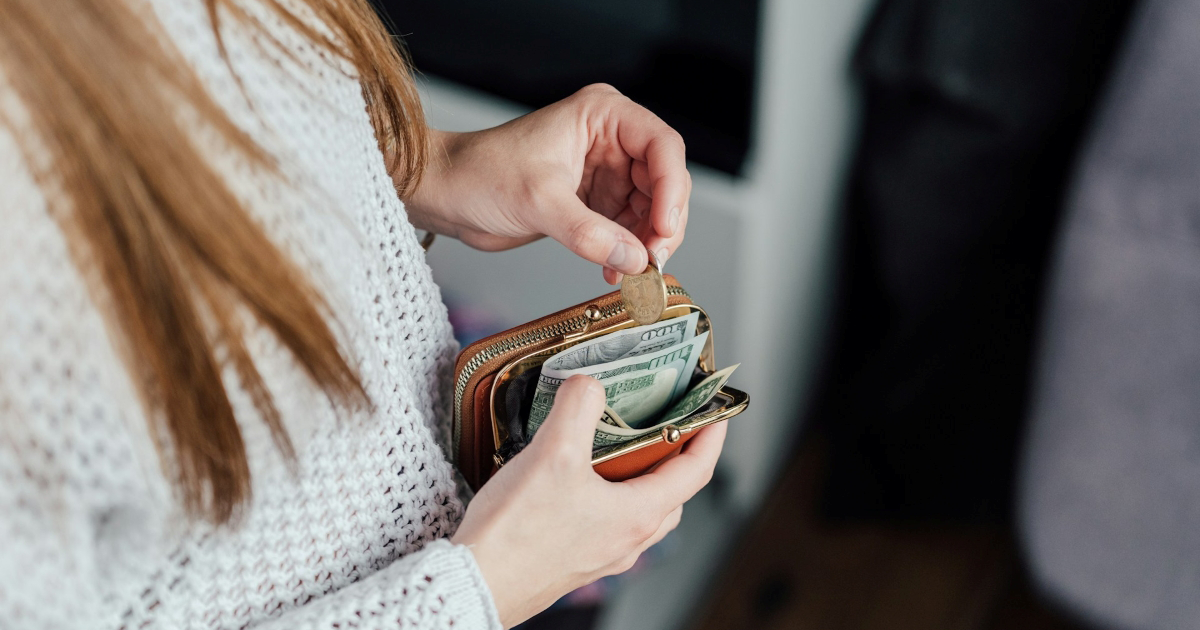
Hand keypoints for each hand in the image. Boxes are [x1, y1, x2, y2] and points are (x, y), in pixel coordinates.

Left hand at [403, 84, 691, 283]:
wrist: (444, 194)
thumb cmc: (478, 173)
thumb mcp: (538, 201)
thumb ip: (590, 232)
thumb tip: (635, 259)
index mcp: (602, 115)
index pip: (662, 147)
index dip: (671, 190)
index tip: (664, 230)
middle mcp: (610, 140)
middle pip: (663, 182)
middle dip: (661, 224)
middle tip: (652, 260)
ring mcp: (604, 172)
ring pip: (650, 209)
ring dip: (646, 244)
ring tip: (632, 272)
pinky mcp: (592, 202)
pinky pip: (627, 229)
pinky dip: (627, 252)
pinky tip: (616, 271)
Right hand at [451, 376, 725, 627]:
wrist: (475, 583)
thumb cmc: (517, 534)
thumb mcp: (554, 453)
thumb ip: (579, 406)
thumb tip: (589, 384)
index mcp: (637, 514)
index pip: (695, 471)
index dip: (710, 437)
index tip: (716, 412)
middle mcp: (628, 539)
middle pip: (671, 492)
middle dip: (675, 454)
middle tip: (666, 422)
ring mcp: (602, 553)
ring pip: (639, 509)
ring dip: (639, 476)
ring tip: (616, 444)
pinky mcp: (574, 558)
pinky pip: (606, 521)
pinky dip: (607, 494)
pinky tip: (575, 478)